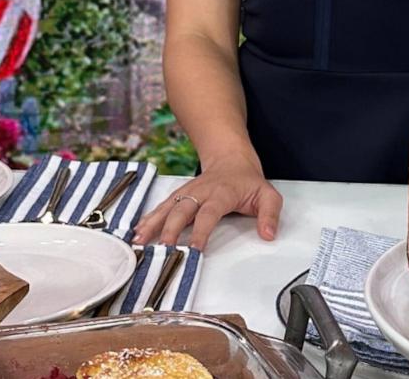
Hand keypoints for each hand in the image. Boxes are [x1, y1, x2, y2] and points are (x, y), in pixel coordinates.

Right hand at [131, 155, 280, 250]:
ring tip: (139, 241)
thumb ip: (270, 214)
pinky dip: (148, 219)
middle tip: (163, 249)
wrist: (230, 160)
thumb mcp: (267, 195)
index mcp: (221, 193)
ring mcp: (186, 193)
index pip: (208, 213)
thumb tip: (268, 234)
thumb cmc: (247, 181)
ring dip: (152, 224)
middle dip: (170, 230)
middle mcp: (200, 192)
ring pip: (167, 207)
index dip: (201, 231)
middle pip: (181, 210)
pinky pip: (161, 207)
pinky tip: (138, 231)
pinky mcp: (178, 196)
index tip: (195, 249)